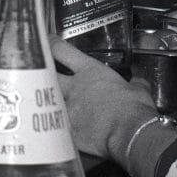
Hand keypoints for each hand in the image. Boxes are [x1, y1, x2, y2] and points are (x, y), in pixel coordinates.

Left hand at [50, 37, 156, 160]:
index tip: (47, 41)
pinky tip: (54, 130)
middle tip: (38, 72)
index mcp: (90, 72)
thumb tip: (138, 82)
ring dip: (47, 100)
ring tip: (44, 103)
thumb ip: (135, 84)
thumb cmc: (135, 110)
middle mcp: (73, 87)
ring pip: (47, 99)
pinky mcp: (66, 128)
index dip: (51, 44)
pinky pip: (55, 125)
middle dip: (41, 72)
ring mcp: (67, 107)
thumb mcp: (139, 91)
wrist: (130, 134)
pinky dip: (55, 127)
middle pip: (46, 73)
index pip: (62, 50)